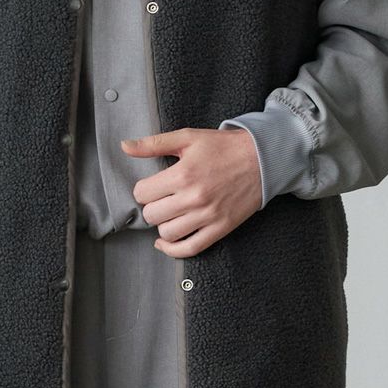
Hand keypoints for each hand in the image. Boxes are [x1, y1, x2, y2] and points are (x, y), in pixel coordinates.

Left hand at [120, 126, 261, 256]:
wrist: (262, 159)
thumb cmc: (224, 147)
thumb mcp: (187, 137)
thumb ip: (153, 143)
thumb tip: (124, 146)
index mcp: (182, 174)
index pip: (142, 193)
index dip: (143, 189)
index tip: (151, 186)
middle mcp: (194, 198)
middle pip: (152, 215)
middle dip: (152, 206)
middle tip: (161, 198)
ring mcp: (208, 216)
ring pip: (167, 233)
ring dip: (162, 225)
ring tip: (169, 213)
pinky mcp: (220, 229)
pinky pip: (190, 249)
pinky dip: (173, 250)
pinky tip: (165, 242)